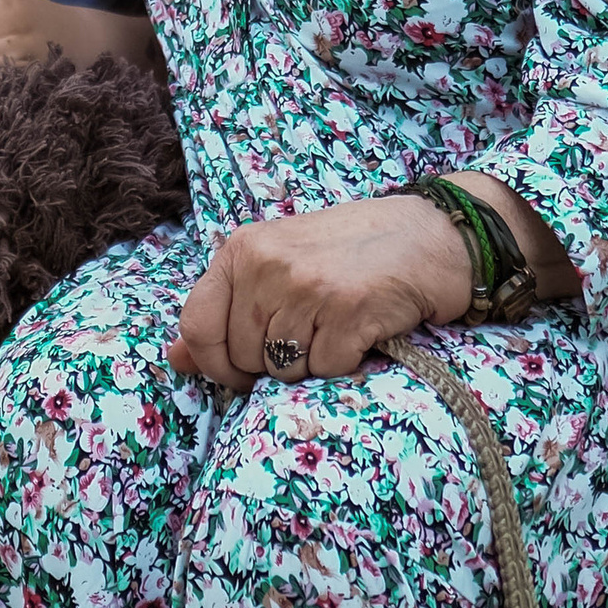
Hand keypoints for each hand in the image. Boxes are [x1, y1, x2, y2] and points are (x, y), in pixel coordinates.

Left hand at [168, 198, 470, 391]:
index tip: (238, 372)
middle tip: (310, 332)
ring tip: (335, 325)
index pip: (197, 325)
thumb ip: (225, 309)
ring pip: (283, 369)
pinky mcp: (349, 310)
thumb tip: (176, 360)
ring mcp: (308, 286)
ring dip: (311, 362)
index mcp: (242, 249)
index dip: (213, 363)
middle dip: (272, 363)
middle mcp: (268, 263)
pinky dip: (345, 363)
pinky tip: (360, 330)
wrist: (432, 236)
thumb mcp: (277, 265)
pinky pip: (326, 370)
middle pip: (242, 356)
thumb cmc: (351, 253)